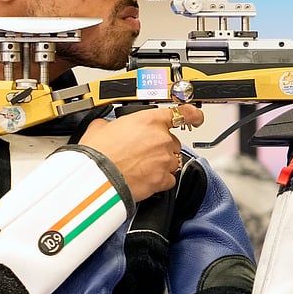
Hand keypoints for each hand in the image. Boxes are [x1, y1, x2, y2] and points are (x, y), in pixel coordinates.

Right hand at [79, 104, 204, 200]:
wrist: (96, 178)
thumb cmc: (97, 154)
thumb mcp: (101, 127)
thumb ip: (114, 123)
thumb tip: (111, 126)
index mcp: (150, 121)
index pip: (183, 113)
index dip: (193, 115)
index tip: (196, 117)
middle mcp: (162, 139)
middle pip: (172, 141)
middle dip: (160, 146)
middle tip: (141, 152)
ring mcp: (165, 160)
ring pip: (172, 160)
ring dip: (160, 163)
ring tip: (140, 166)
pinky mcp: (163, 179)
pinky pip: (169, 179)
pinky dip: (160, 180)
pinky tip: (144, 178)